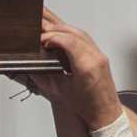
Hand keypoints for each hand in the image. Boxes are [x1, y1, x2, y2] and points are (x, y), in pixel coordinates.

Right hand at [36, 11, 120, 127]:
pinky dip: (71, 34)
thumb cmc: (87, 107)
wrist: (105, 113)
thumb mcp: (60, 93)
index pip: (69, 41)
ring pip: (80, 33)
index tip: (41, 38)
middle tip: (41, 24)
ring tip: (49, 26)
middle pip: (74, 33)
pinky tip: (62, 34)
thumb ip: (44, 78)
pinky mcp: (99, 55)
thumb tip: (31, 67)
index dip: (53, 37)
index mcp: (86, 67)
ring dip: (63, 28)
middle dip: (55, 27)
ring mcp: (99, 55)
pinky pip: (85, 38)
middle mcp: (95, 58)